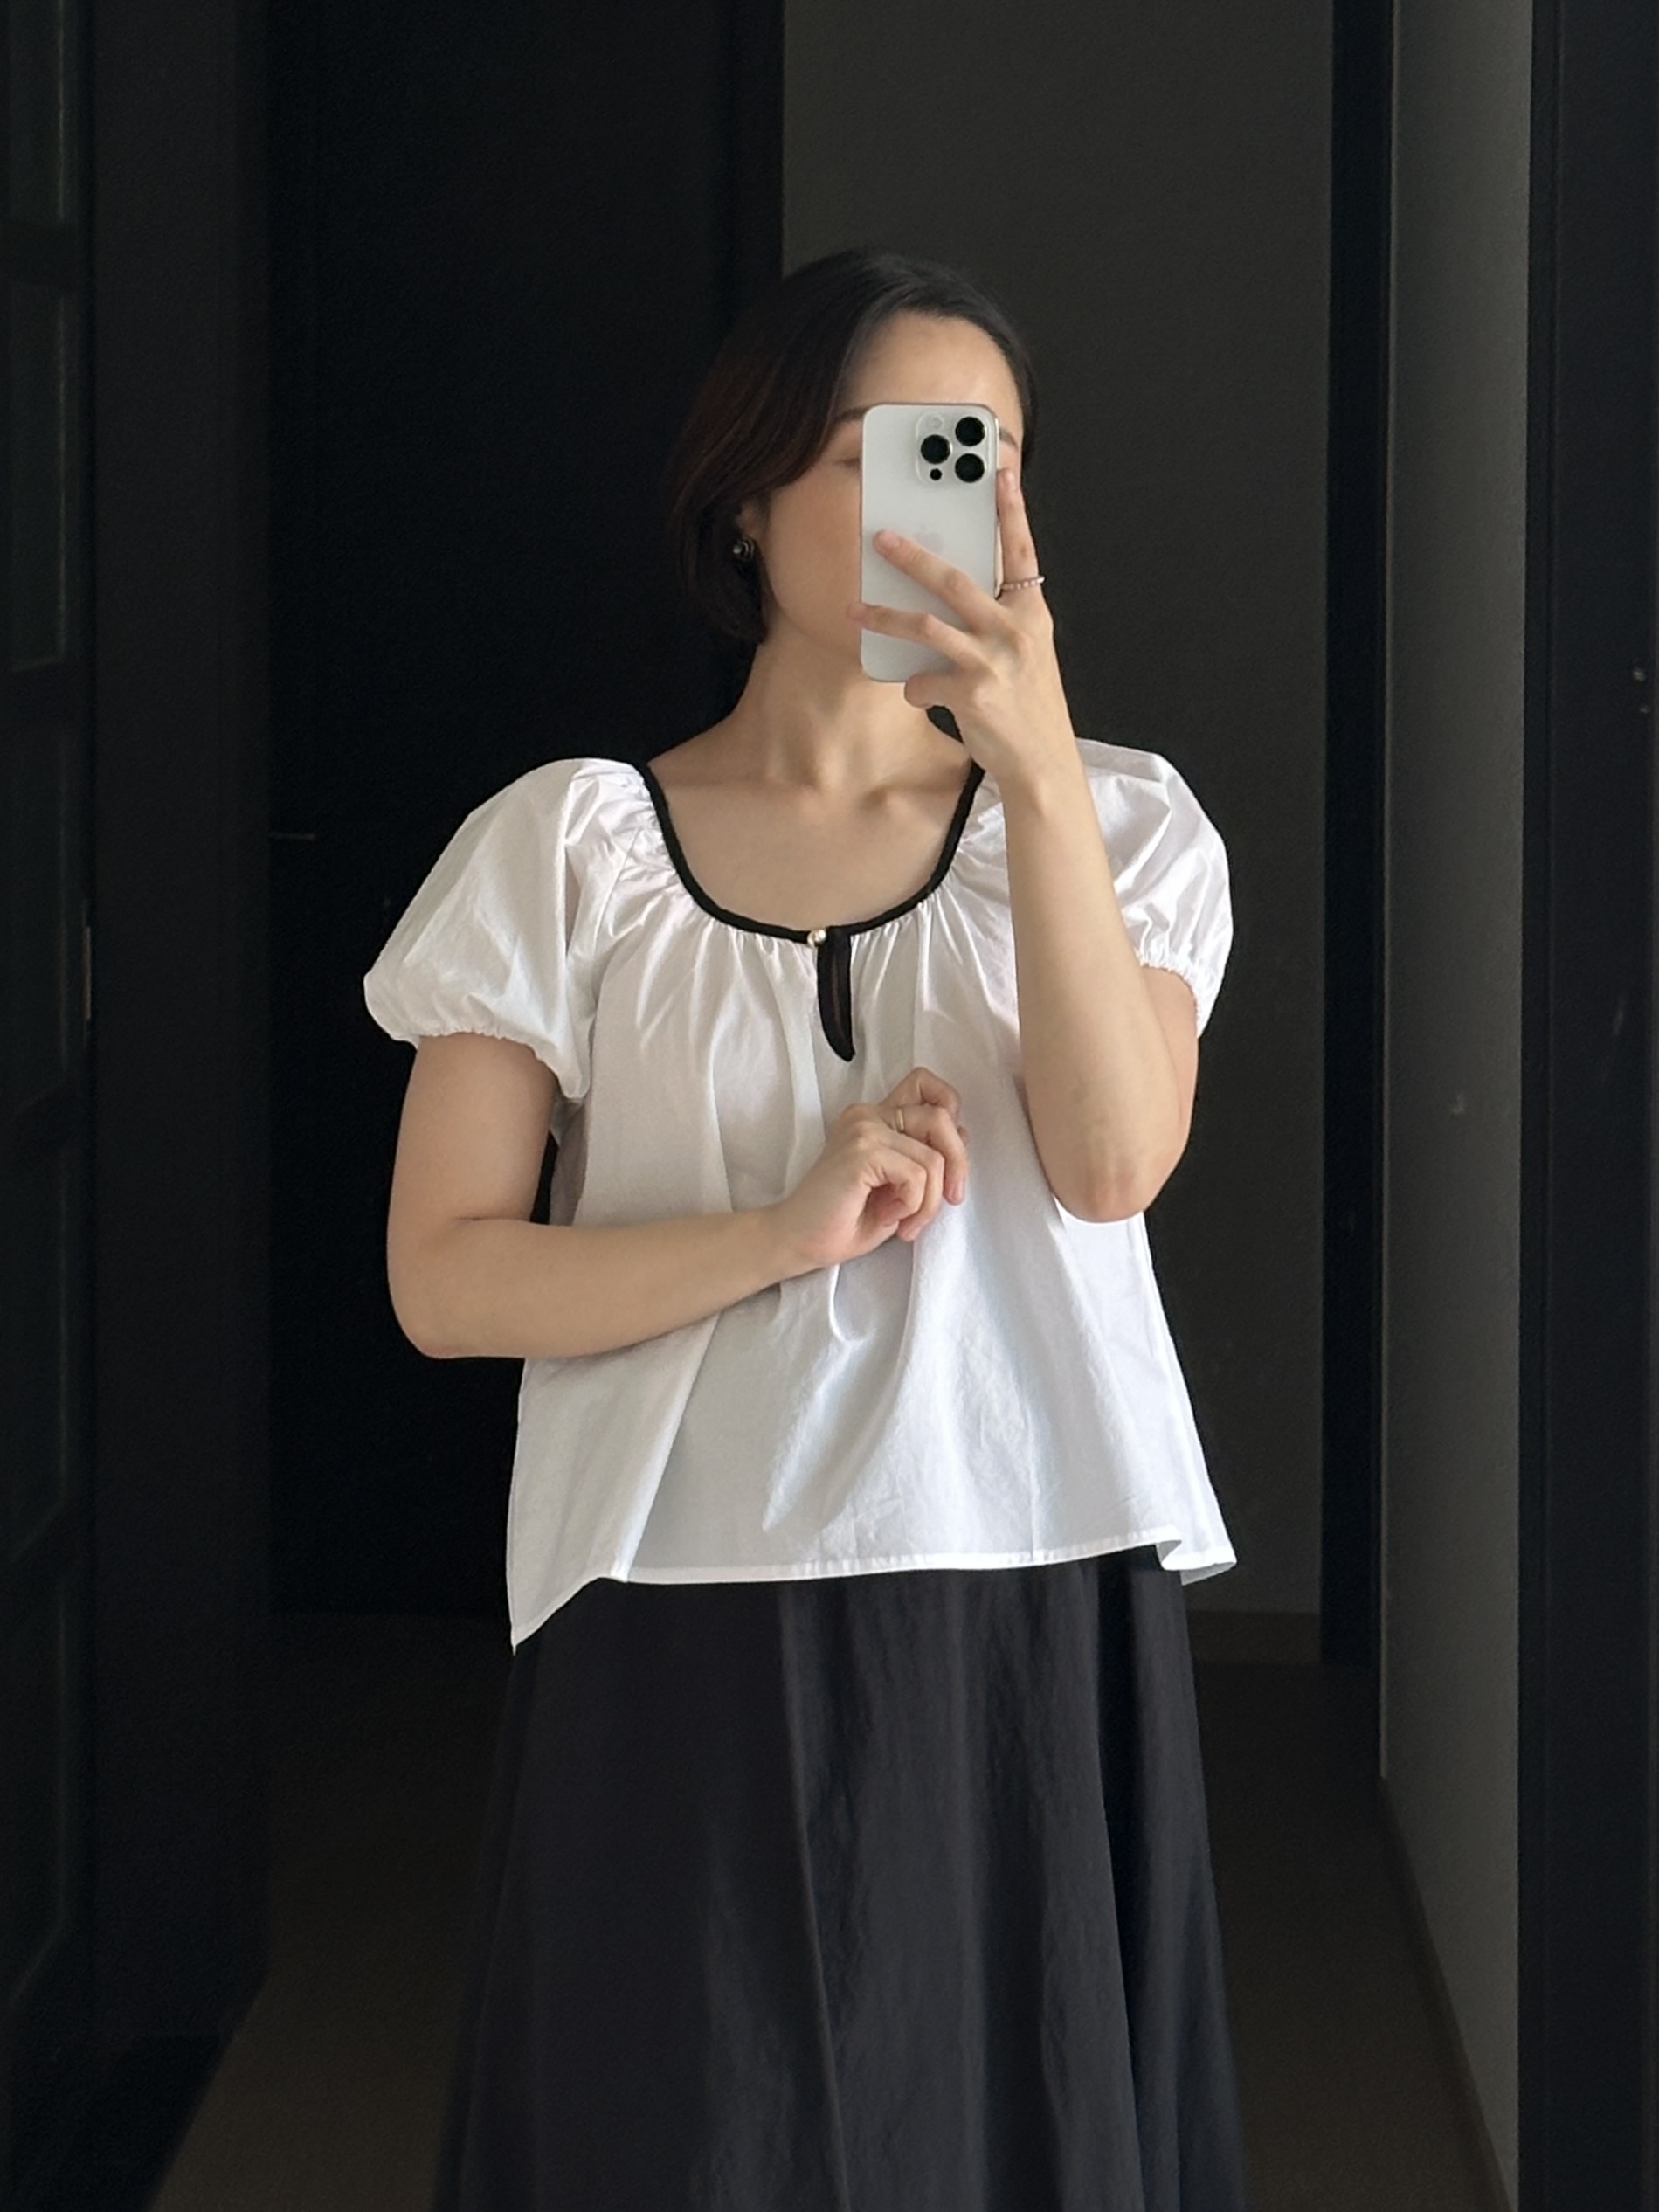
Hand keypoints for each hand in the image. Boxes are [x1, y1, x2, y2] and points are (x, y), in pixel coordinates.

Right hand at [766, 1066, 969, 1277]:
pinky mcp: (861, 1151)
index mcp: (875, 1117)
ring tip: (906, 1223)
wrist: (798, 1241)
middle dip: (957, 1164)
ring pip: (934, 1156)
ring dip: (930, 1201)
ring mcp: (863, 1129)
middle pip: (942, 1117)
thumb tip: (963, 1134)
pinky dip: (914, 1205)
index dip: (950, 1113)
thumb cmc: (844, 1220)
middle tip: (949, 1200)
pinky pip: (917, 1174)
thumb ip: (925, 1155)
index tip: (947, 1161)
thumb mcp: (899, 1185)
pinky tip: (890, 1218)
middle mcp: (868, 1114)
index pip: (925, 1085)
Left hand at [848, 467, 1079, 797]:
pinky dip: (912, 687)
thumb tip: (945, 600)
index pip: (1021, 550)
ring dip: (884, 616)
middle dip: (912, 556)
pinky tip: (917, 694)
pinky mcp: (974, 694)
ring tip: (855, 609)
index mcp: (1031, 613)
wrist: (1041, 762)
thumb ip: (997, 621)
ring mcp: (994, 661)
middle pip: (955, 580)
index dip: (1011, 510)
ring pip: (926, 626)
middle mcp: (1016, 630)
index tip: (1000, 470)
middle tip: (880, 538)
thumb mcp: (1026, 654)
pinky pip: (922, 680)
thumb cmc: (1028, 706)